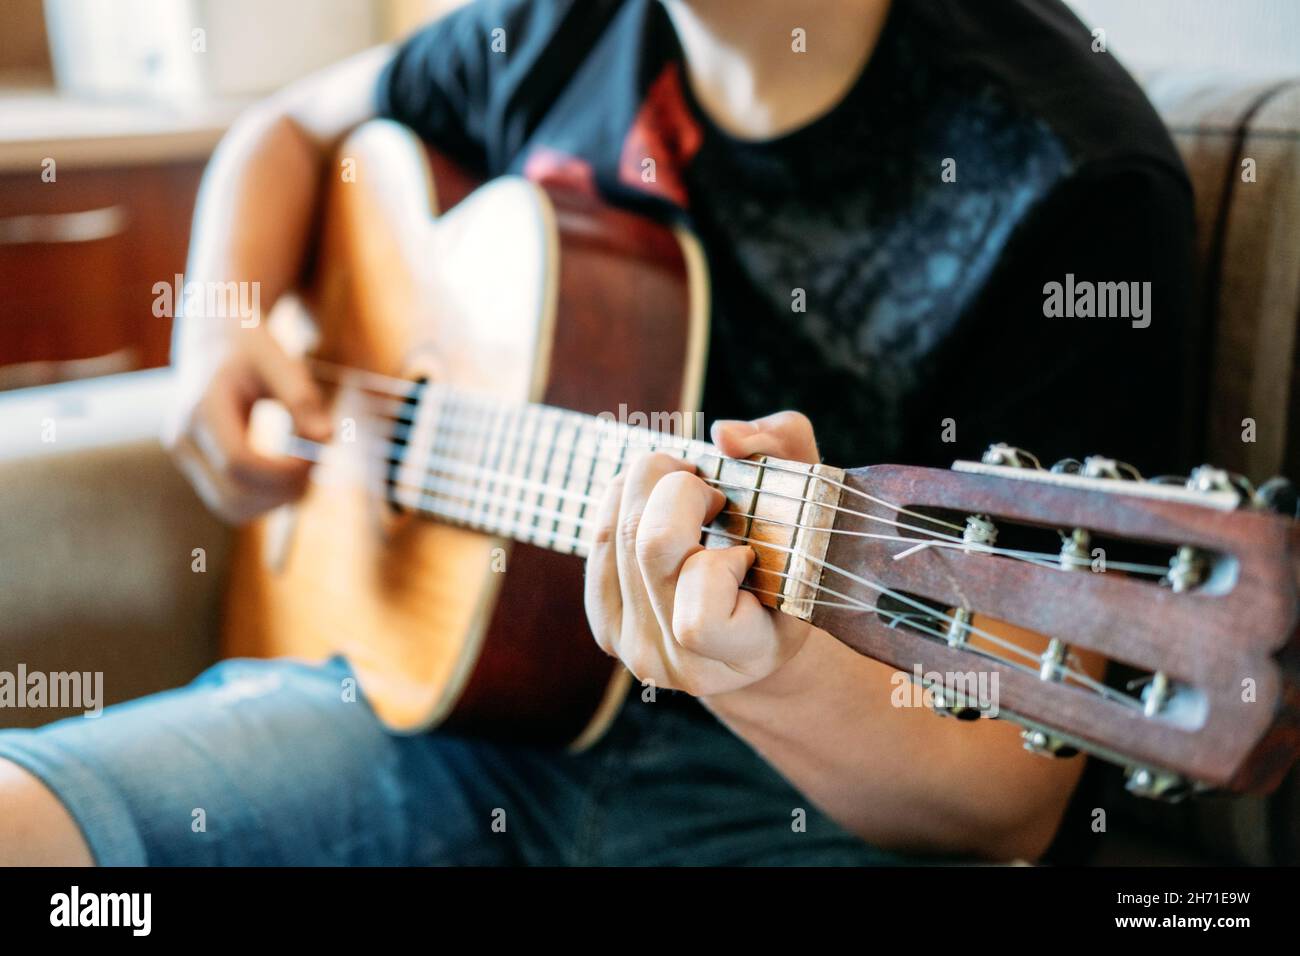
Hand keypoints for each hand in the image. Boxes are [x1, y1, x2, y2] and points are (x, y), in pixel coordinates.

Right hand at [164, 326, 331, 523]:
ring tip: (303, 470)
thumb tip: (326, 438)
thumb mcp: (281, 363)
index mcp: (202, 407)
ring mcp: (184, 456)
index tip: (316, 455)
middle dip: (283, 492)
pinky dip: (264, 499)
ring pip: (231, 509)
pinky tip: (286, 474)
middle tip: (316, 466)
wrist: (213, 339)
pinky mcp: (194, 466)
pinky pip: (230, 503)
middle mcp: (183, 437)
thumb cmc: (253, 350)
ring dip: (274, 502)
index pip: (239, 463)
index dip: (283, 472)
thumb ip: (303, 400)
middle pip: (233, 496)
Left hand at [584, 411, 820, 695]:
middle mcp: (683, 664)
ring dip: (650, 487)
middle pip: (651, 548)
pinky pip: (600, 544)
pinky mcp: (608, 628)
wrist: (760, 625)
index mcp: (746, 653)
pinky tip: (651, 504)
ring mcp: (638, 649)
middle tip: (711, 492)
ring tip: (685, 490)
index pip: (699, 619)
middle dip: (680, 491)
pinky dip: (621, 504)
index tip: (748, 551)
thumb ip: (784, 450)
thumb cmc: (793, 555)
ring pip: (620, 537)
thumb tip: (725, 436)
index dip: (720, 565)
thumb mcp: (810, 499)